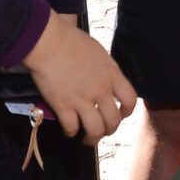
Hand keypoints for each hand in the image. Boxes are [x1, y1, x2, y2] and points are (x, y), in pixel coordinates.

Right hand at [21, 12, 136, 142]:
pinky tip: (68, 130)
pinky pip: (71, 128)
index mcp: (112, 74)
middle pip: (114, 120)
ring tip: (87, 140)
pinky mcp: (63, 106)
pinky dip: (70, 132)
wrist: (48, 41)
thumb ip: (103, 67)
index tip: (121, 114)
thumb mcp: (97, 51)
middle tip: (102, 131)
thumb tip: (102, 73)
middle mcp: (101, 89)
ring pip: (96, 130)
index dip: (127, 112)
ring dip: (93, 138)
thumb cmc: (69, 39)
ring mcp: (83, 99)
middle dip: (109, 130)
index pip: (130, 99)